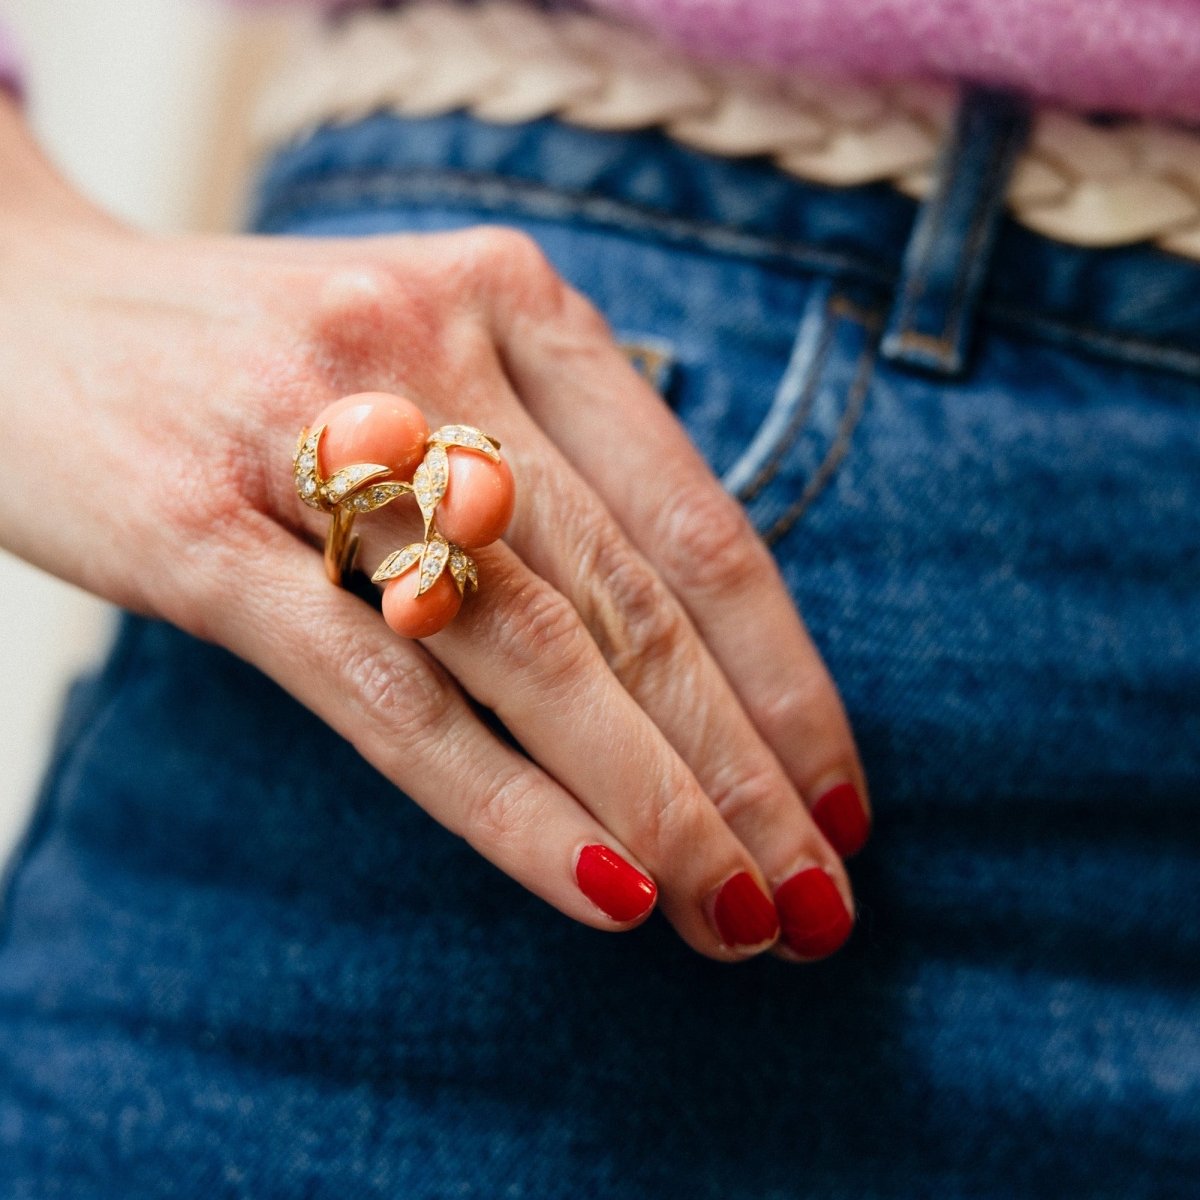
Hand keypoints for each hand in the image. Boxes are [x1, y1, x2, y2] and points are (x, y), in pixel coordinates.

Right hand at [0, 98, 869, 961]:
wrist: (22, 307)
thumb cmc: (255, 360)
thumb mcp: (429, 367)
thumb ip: (547, 473)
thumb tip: (681, 666)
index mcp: (516, 302)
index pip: (700, 525)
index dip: (785, 676)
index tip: (842, 797)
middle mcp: (437, 357)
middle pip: (637, 606)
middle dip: (745, 771)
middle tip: (817, 900)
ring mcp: (320, 439)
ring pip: (535, 656)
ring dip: (658, 802)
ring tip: (740, 914)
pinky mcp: (205, 533)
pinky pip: (388, 697)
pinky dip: (505, 805)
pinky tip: (600, 888)